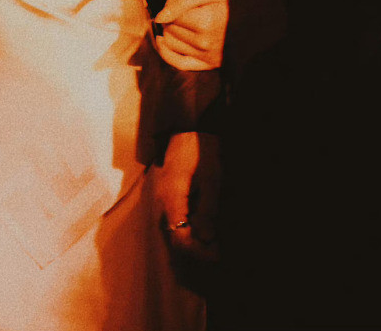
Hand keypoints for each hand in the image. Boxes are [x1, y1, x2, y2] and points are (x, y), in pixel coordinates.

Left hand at [153, 0, 229, 70]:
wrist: (260, 16)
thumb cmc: (234, 0)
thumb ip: (182, 2)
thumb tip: (159, 17)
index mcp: (205, 22)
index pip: (172, 14)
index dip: (172, 1)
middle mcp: (205, 43)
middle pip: (171, 29)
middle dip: (170, 14)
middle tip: (180, 2)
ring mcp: (207, 56)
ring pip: (172, 44)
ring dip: (169, 29)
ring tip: (178, 18)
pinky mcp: (209, 65)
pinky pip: (180, 63)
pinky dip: (166, 54)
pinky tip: (161, 42)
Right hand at [155, 131, 219, 262]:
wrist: (188, 127)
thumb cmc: (201, 150)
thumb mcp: (211, 179)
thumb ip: (208, 210)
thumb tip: (207, 238)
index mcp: (172, 199)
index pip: (179, 237)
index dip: (198, 251)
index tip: (217, 254)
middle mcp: (162, 202)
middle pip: (175, 237)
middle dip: (197, 248)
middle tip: (218, 250)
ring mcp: (162, 199)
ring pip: (174, 229)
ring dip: (193, 238)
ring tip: (214, 241)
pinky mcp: (167, 195)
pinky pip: (175, 218)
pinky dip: (189, 226)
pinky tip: (203, 226)